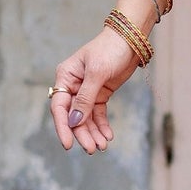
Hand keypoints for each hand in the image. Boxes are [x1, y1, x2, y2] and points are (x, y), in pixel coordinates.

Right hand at [50, 25, 138, 153]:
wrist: (131, 40)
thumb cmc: (110, 50)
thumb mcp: (97, 73)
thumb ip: (85, 98)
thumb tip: (74, 121)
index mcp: (65, 77)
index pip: (59, 107)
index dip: (63, 127)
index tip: (68, 144)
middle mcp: (73, 85)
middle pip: (73, 116)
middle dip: (82, 133)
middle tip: (92, 149)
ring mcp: (86, 91)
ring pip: (86, 118)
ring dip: (92, 132)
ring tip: (102, 146)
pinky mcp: (100, 94)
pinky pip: (98, 114)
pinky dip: (102, 125)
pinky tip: (107, 136)